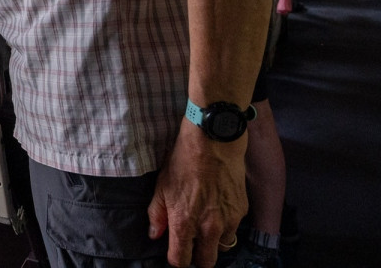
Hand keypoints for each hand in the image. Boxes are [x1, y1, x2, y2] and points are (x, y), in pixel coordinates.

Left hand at [147, 123, 247, 267]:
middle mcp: (209, 227)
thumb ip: (157, 214)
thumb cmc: (183, 161)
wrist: (213, 142)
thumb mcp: (161, 186)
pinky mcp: (242, 211)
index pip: (181, 260)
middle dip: (197, 256)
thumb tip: (155, 234)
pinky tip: (217, 208)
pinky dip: (226, 225)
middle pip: (206, 262)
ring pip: (222, 247)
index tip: (175, 251)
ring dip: (213, 242)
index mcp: (184, 223)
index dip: (176, 258)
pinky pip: (234, 229)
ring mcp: (229, 220)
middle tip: (191, 243)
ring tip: (205, 225)